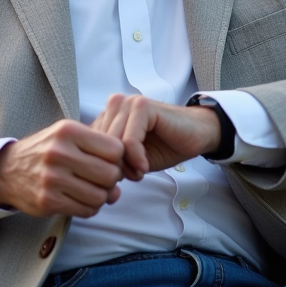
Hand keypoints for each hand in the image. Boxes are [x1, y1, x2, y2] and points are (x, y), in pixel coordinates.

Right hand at [0, 120, 124, 217]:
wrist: (7, 170)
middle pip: (110, 174)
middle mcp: (59, 152)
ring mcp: (52, 178)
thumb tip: (118, 187)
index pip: (115, 149)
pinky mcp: (48, 201)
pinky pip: (85, 210)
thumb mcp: (67, 136)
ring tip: (91, 190)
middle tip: (102, 180)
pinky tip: (80, 200)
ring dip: (101, 197)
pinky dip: (89, 208)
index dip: (117, 158)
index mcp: (67, 131)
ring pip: (100, 196)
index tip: (108, 162)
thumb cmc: (46, 151)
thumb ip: (97, 152)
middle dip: (111, 180)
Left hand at [92, 94, 221, 180]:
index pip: (89, 144)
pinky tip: (145, 167)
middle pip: (99, 145)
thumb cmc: (164, 146)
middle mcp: (115, 105)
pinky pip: (129, 141)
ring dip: (125, 165)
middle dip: (112, 168)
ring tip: (139, 172)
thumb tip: (91, 177)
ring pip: (112, 144)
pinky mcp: (143, 106)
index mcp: (108, 115)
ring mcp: (128, 103)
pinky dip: (136, 159)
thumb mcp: (131, 159)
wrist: (196, 135)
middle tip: (131, 178)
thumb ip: (110, 161)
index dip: (101, 167)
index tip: (116, 183)